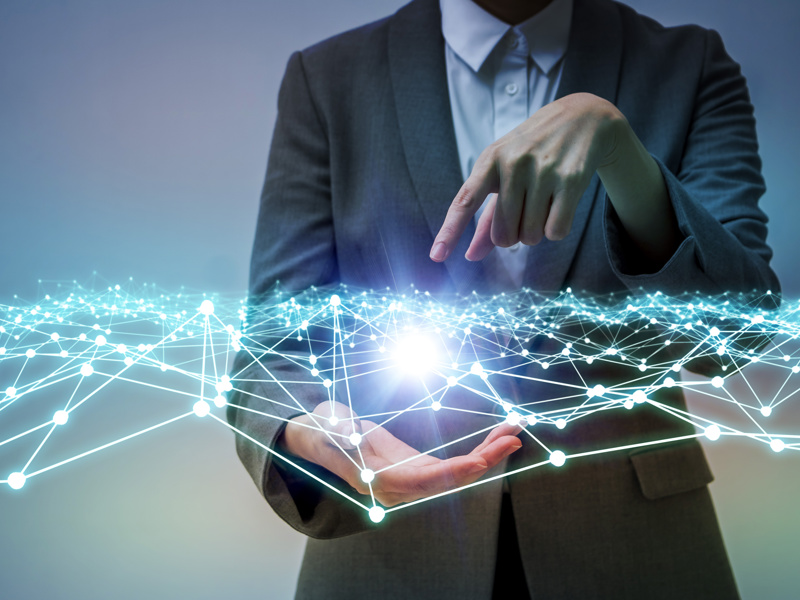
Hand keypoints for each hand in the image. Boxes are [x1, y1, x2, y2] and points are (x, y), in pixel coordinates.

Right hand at [277, 401, 522, 506]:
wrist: (320, 436)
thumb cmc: (322, 433)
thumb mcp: (328, 430)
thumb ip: (340, 434)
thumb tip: (351, 434)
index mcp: (381, 484)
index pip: (423, 482)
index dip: (453, 474)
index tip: (480, 462)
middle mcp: (401, 488)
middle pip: (450, 479)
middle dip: (483, 459)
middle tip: (513, 437)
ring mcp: (413, 478)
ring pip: (457, 472)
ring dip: (487, 452)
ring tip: (513, 431)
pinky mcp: (419, 467)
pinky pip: (454, 462)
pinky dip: (476, 448)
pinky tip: (496, 435)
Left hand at [429, 92, 677, 266]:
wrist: (582, 117)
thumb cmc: (533, 151)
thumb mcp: (504, 174)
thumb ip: (487, 217)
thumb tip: (471, 255)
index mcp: (489, 161)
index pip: (464, 201)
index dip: (449, 231)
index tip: (437, 256)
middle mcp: (513, 163)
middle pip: (503, 233)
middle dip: (513, 235)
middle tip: (524, 212)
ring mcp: (543, 170)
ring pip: (530, 236)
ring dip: (536, 232)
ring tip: (544, 203)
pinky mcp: (571, 179)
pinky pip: (555, 231)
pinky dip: (556, 230)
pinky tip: (560, 206)